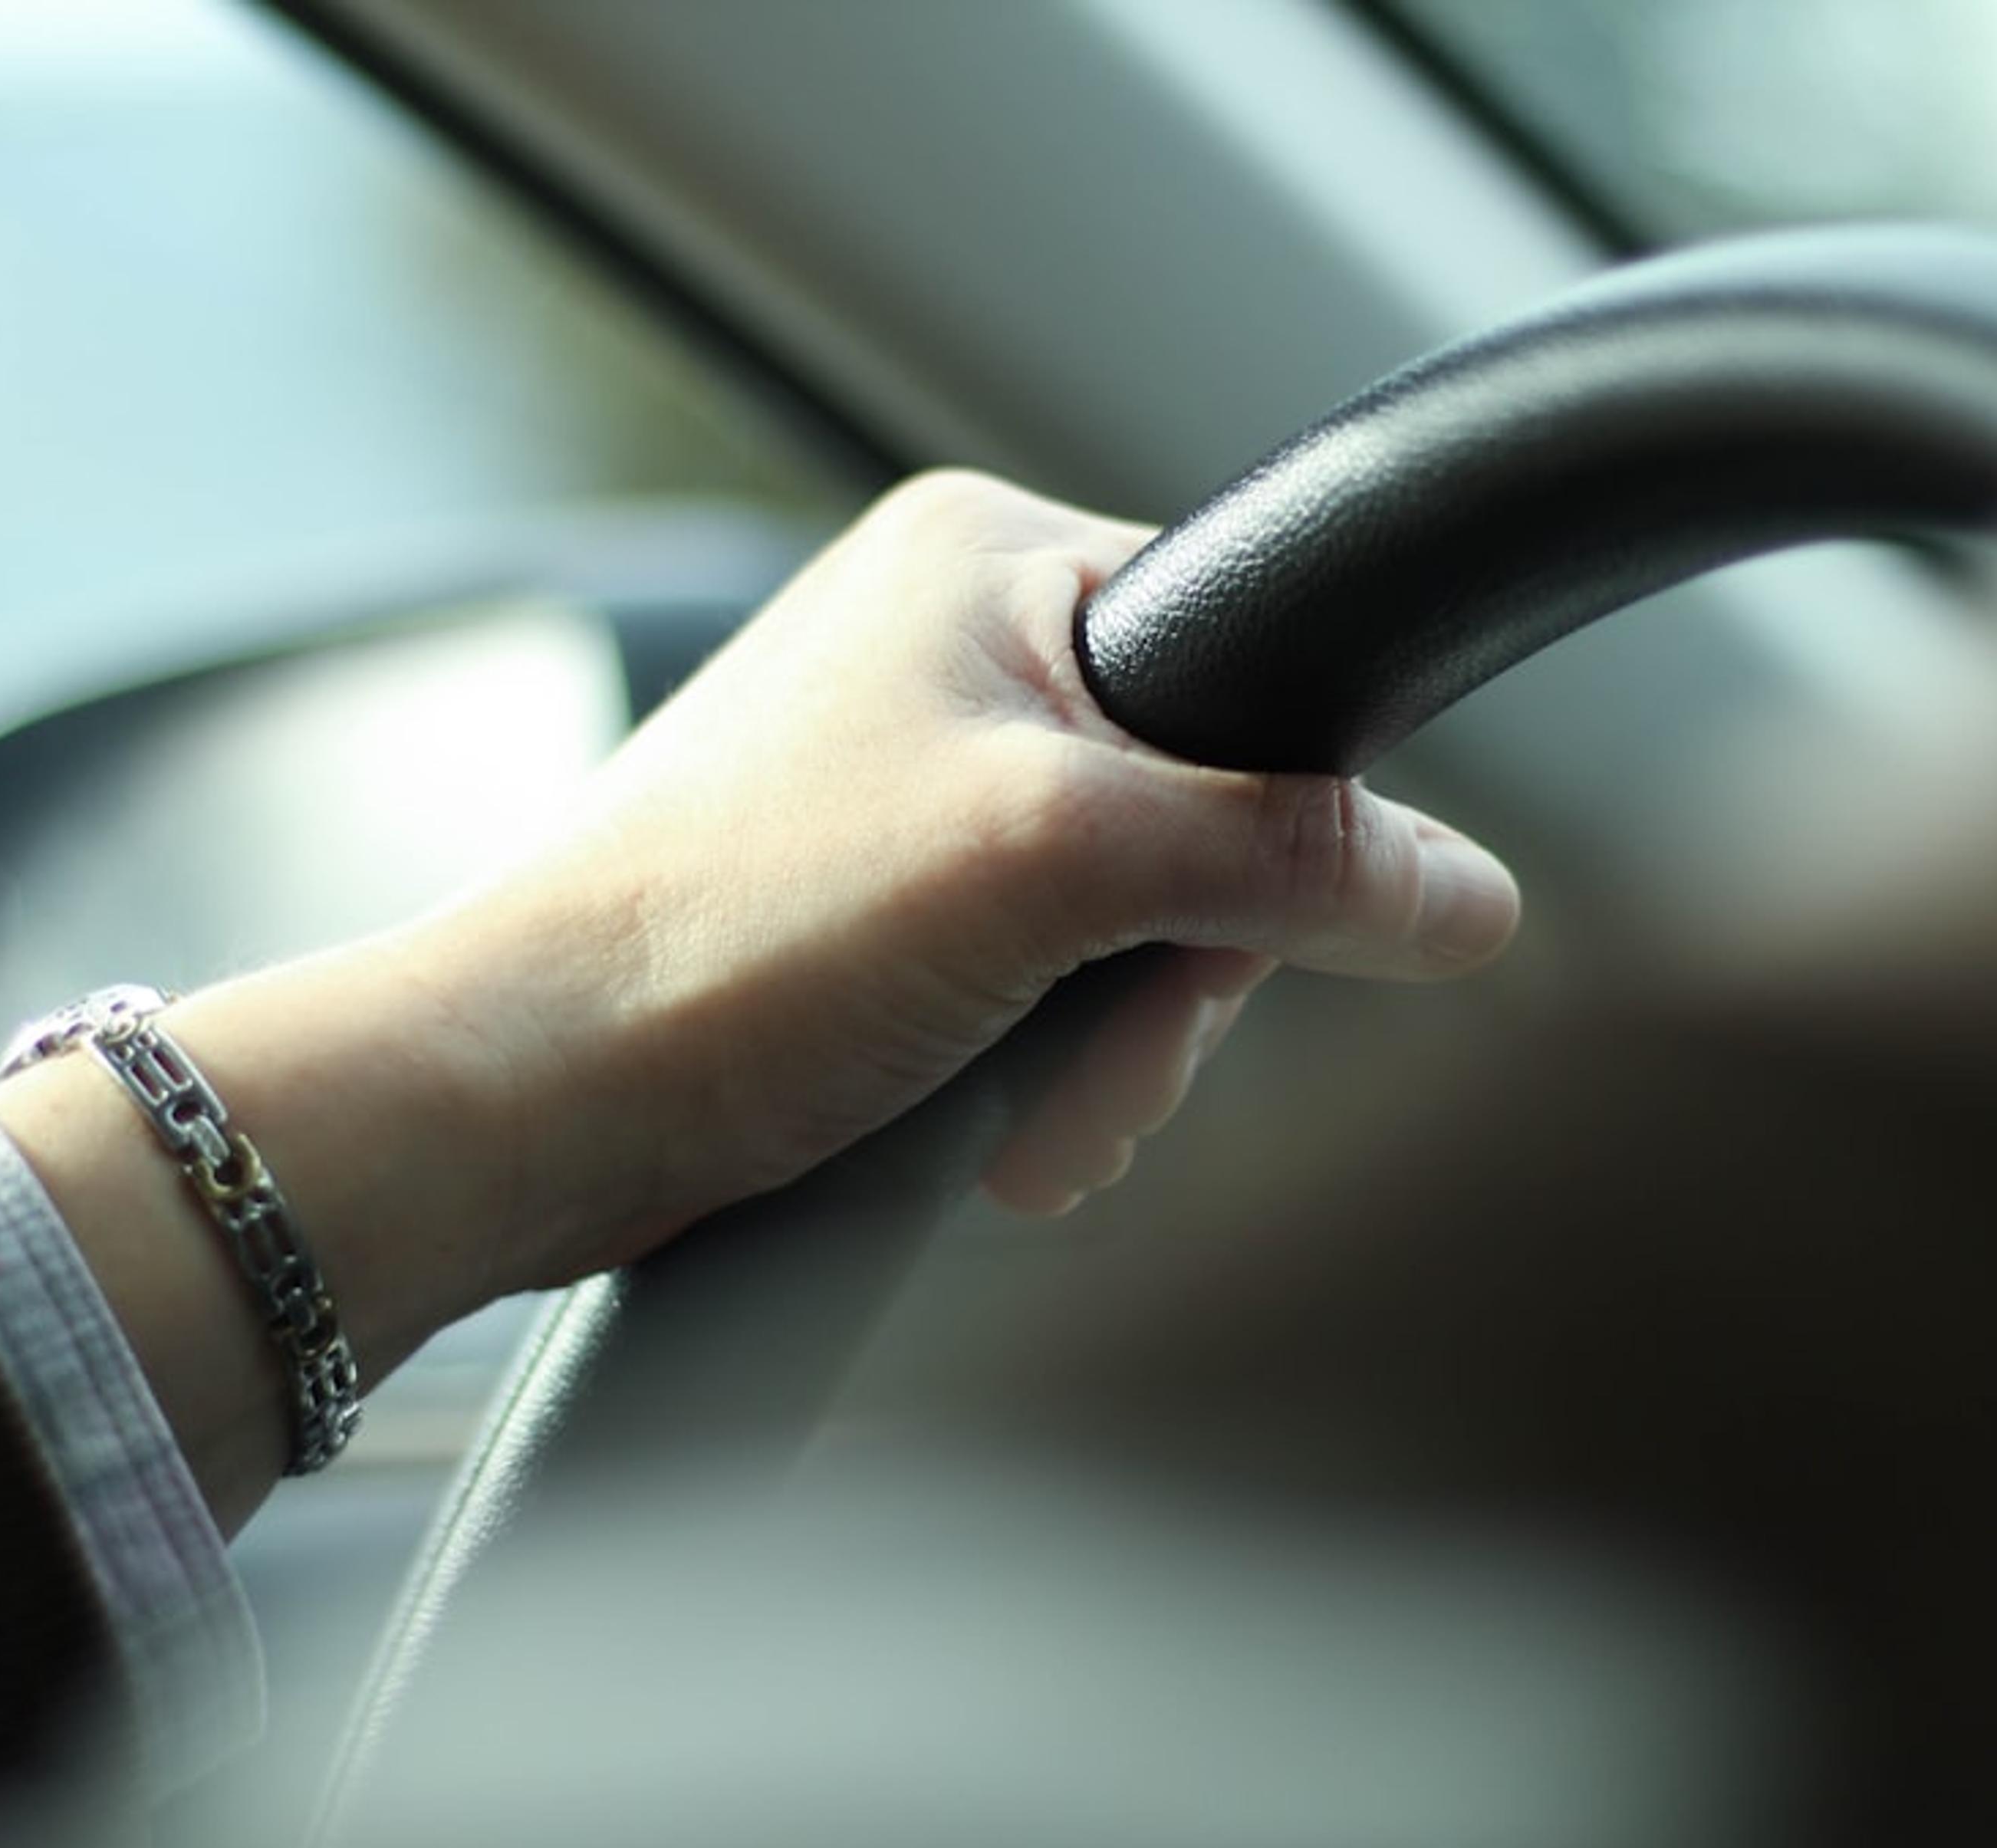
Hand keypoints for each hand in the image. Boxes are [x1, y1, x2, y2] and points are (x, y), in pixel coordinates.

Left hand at [445, 469, 1520, 1229]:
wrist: (530, 1101)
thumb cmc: (732, 936)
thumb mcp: (1050, 863)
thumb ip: (1283, 857)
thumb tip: (1465, 895)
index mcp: (982, 563)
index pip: (1249, 664)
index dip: (1268, 828)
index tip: (1215, 940)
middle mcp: (943, 658)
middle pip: (1198, 825)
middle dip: (1163, 986)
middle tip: (1089, 1064)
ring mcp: (903, 795)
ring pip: (1124, 934)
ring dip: (1098, 1058)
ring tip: (1010, 1120)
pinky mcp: (872, 922)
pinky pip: (1037, 996)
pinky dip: (1031, 1081)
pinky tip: (978, 1135)